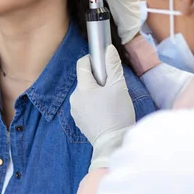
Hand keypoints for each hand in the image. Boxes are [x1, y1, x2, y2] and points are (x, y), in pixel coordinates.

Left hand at [70, 45, 135, 170]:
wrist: (113, 144)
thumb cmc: (117, 114)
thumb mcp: (118, 87)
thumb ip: (113, 66)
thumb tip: (108, 49)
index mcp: (82, 87)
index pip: (82, 64)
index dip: (93, 60)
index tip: (104, 64)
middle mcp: (74, 98)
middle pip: (85, 80)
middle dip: (98, 80)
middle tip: (112, 88)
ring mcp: (75, 111)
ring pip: (85, 93)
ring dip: (96, 93)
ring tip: (110, 102)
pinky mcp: (79, 122)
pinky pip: (85, 106)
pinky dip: (94, 105)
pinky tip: (105, 112)